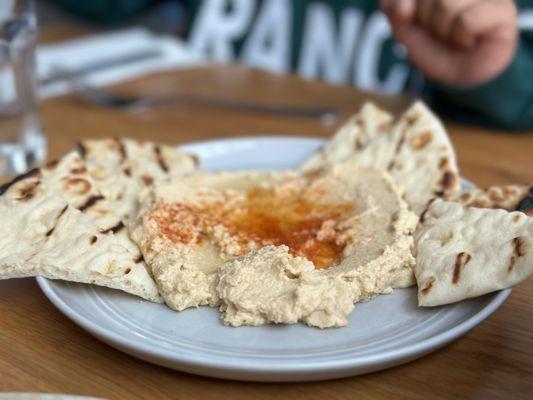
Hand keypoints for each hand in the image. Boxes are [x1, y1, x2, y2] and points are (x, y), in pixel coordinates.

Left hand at [381, 0, 517, 86]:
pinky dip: (461, 37)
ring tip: (455, 36)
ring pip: (446, 4)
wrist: (462, 76)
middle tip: (440, 31)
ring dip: (443, 30)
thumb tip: (402, 6)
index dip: (404, 5)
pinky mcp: (504, 10)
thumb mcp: (407, 32)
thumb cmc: (437, 49)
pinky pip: (467, 21)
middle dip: (426, 20)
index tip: (408, 16)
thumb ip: (396, 11)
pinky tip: (470, 40)